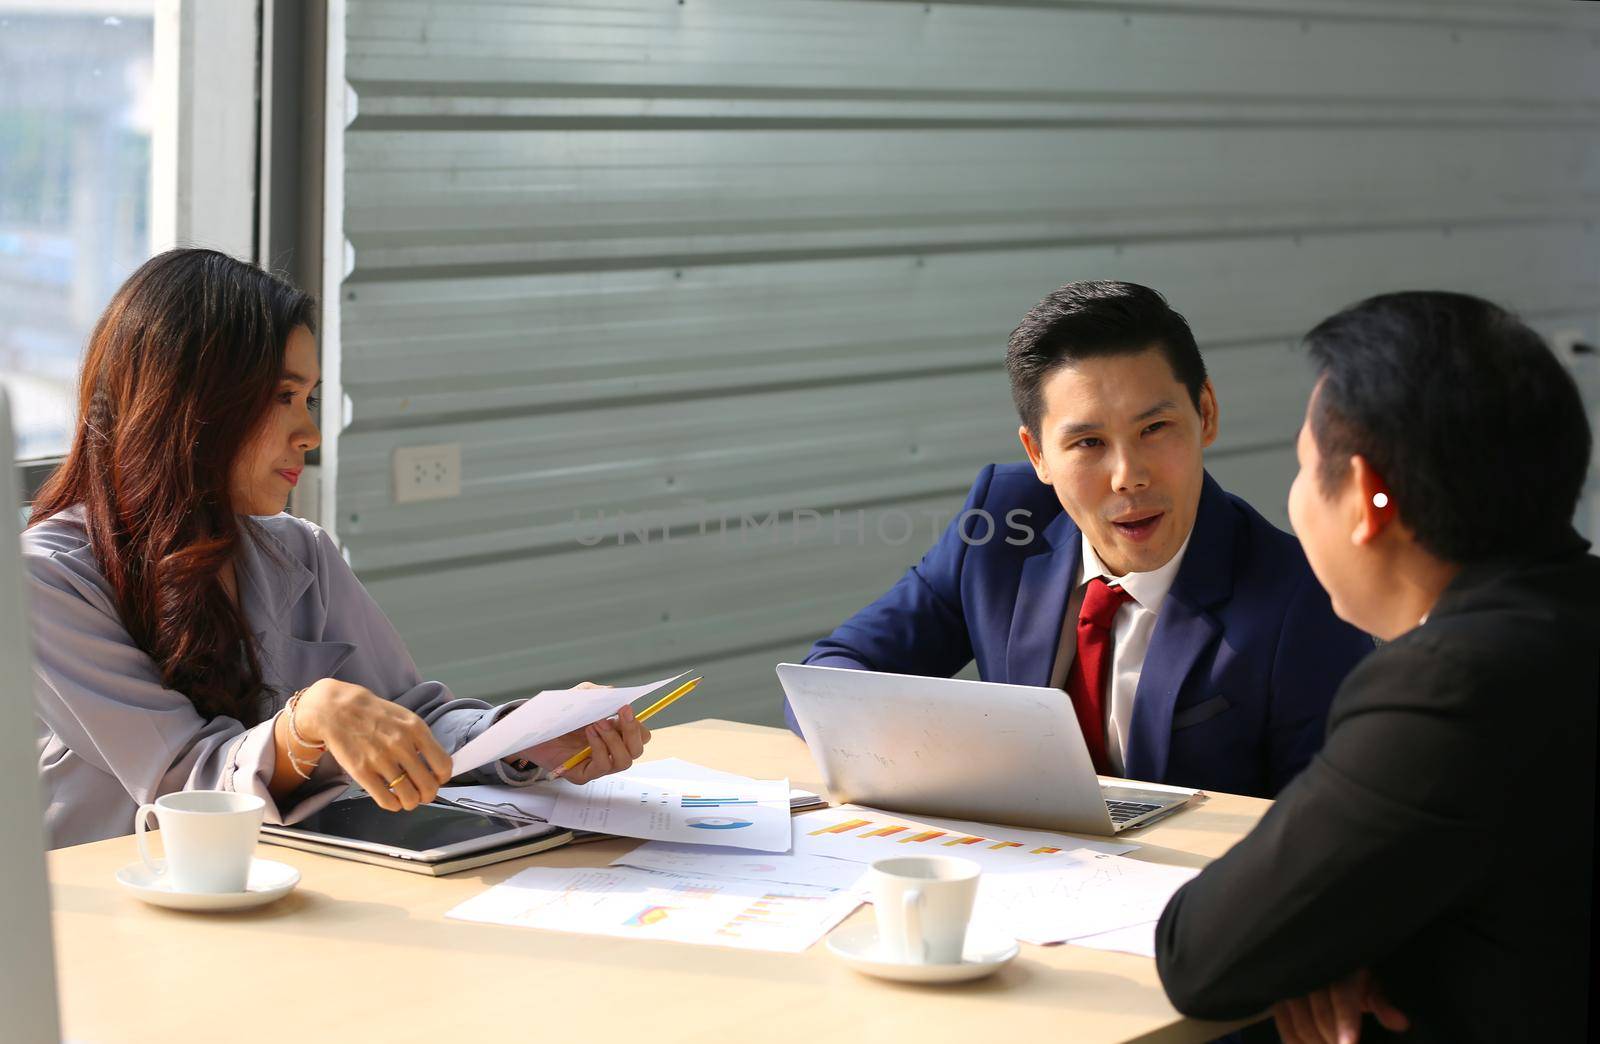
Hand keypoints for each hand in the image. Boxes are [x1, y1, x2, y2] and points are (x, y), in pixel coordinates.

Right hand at [297, 679, 452, 811]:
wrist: (337, 709)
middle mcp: (401, 745)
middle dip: (429, 795)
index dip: (443, 778)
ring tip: (408, 799)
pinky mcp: (362, 772)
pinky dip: (394, 805)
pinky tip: (393, 800)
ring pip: (409, 797)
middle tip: (424, 795)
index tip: (438, 779)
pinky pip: (386, 800)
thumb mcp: (406, 718)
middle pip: (428, 785)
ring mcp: (381, 760)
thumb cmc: (374, 715)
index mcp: (416, 730)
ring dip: (411, 803)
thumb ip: (422, 740)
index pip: (443, 765)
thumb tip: (437, 766)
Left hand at [513, 684, 650, 783]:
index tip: (626, 707)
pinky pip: (602, 766)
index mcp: (614, 735)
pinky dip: (599, 747)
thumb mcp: (578, 697)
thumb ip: (596, 693)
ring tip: (599, 722)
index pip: (640, 736)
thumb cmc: (557, 716)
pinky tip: (589, 732)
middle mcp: (610, 752)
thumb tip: (614, 693)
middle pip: (637, 750)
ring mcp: (597, 765)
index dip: (638, 724)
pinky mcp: (583, 775)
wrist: (530, 731)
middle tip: (622, 712)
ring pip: (623, 761)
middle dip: (633, 731)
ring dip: (614, 739)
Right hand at [1272, 968, 1409, 1043]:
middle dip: (1334, 1041)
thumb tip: (1400, 1022)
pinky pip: (1284, 1026)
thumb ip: (1382, 1004)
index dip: (1347, 1024)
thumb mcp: (1370, 985)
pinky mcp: (1278, 998)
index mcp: (1343, 969)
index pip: (1343, 999)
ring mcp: (1293, 987)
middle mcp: (1315, 975)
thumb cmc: (1350, 977)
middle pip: (1322, 1017)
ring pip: (1301, 1024)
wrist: (1324, 967)